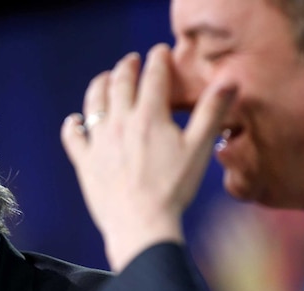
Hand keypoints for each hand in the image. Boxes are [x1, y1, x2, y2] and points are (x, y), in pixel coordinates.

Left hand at [61, 43, 235, 271]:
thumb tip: (230, 81)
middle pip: (120, 83)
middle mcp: (120, 123)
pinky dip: (73, 125)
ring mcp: (99, 142)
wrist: (141, 225)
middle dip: (127, 67)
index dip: (158, 60)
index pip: (154, 76)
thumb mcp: (199, 150)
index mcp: (149, 116)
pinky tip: (75, 121)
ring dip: (100, 85)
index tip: (160, 52)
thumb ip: (211, 112)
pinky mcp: (85, 162)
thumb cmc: (173, 190)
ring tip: (105, 79)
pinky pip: (73, 137)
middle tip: (131, 61)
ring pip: (94, 102)